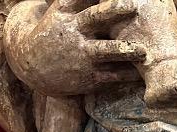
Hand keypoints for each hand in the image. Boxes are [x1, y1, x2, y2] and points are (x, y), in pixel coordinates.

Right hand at [5, 0, 146, 96]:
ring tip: (144, 51)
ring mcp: (84, 59)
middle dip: (115, 16)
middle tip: (134, 9)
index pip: (88, 6)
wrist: (33, 67)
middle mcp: (77, 38)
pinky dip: (127, 75)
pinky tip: (142, 72)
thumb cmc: (54, 33)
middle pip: (97, 24)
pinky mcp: (90, 79)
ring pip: (108, 53)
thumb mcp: (60, 12)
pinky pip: (112, 77)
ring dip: (126, 52)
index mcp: (70, 19)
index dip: (107, 3)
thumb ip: (78, 0)